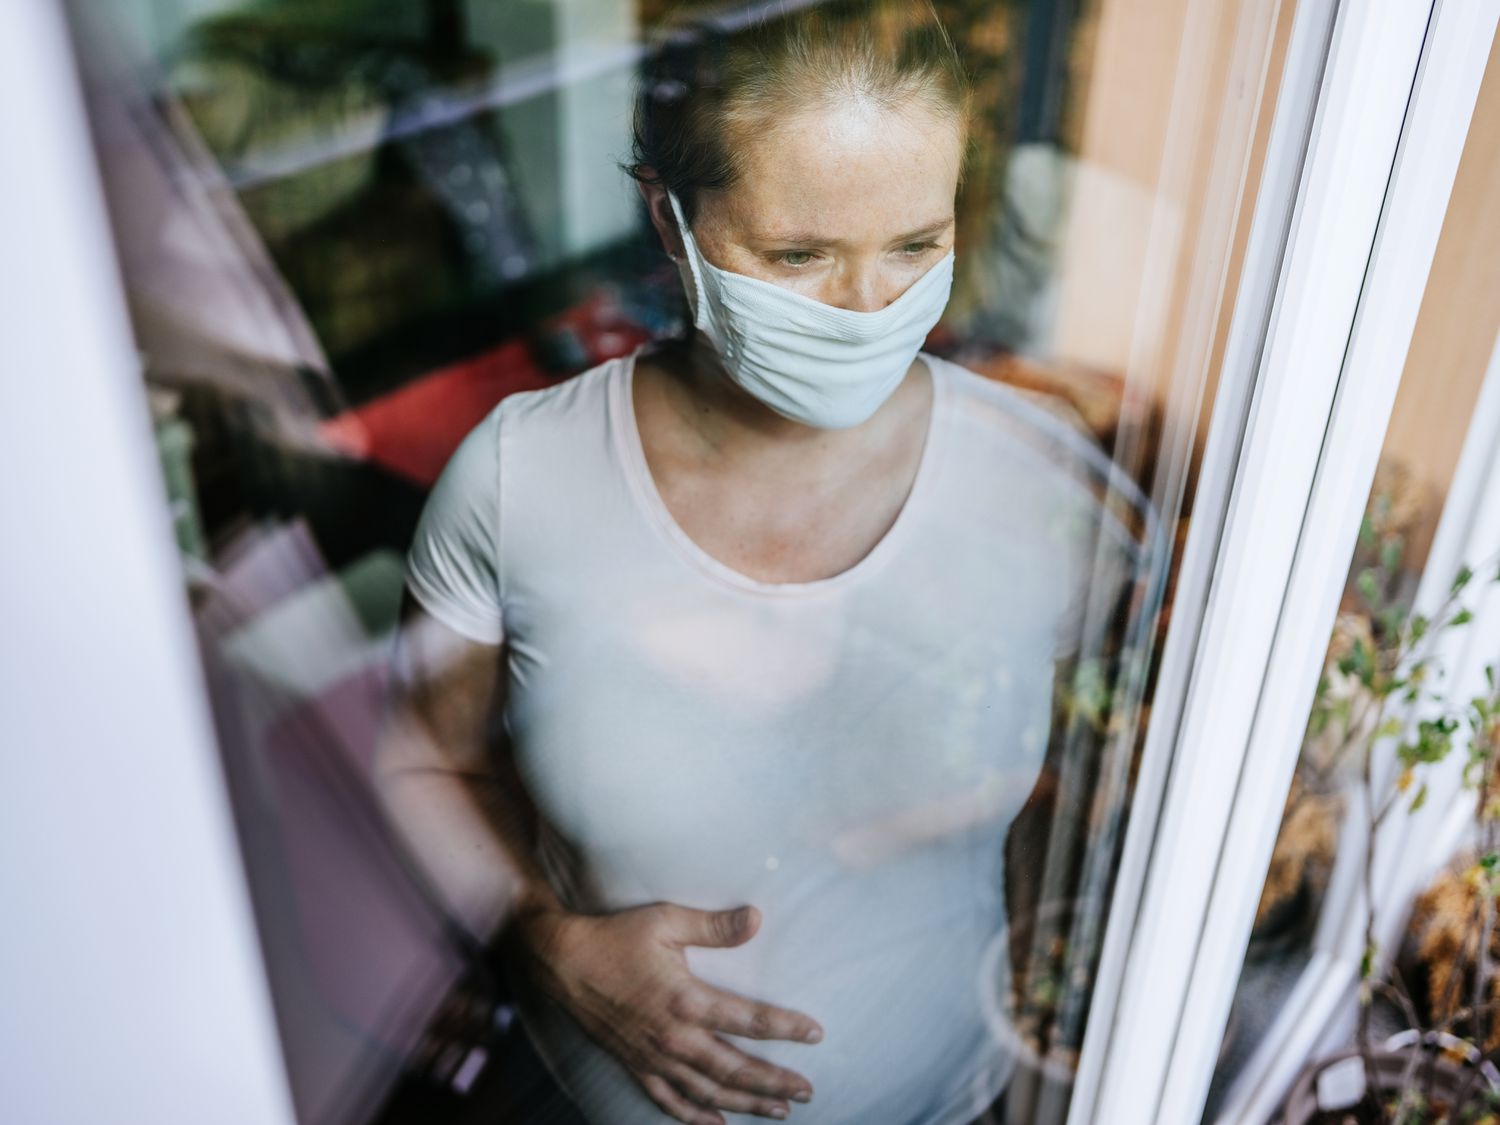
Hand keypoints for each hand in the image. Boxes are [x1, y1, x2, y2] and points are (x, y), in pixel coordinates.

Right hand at [512, 901, 821, 1123]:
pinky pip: (668, 1100)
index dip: (785, 1027)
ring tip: (779, 1110)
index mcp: (685, 999)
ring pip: (708, 1091)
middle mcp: (673, 1036)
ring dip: (746, 1102)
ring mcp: (653, 1056)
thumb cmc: (616, 935)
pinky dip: (695, 1115)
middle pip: (735, 1068)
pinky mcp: (635, 1065)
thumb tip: (757, 918)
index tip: (815, 1033)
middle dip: (774, 1081)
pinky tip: (718, 1122)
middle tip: (807, 1090)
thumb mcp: (666, 921)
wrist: (562, 961)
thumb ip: (714, 926)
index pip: (748, 1019)